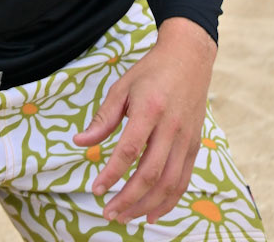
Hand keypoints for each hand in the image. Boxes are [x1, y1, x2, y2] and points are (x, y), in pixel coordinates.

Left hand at [75, 17, 215, 221]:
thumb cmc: (151, 72)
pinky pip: (183, 181)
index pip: (129, 150)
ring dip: (146, 206)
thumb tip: (79, 143)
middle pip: (150, 173)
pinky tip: (152, 214)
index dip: (111, 173)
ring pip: (168, 183)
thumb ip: (103, 118)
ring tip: (126, 217)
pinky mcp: (195, 145)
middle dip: (128, 199)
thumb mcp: (122, 87)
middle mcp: (171, 127)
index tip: (96, 189)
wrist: (189, 57)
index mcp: (149, 109)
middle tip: (108, 213)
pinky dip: (168, 202)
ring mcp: (186, 139)